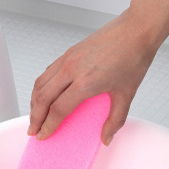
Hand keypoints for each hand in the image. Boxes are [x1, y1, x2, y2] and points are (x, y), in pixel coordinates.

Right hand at [27, 8, 159, 144]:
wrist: (136, 30)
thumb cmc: (133, 58)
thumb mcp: (126, 95)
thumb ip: (115, 120)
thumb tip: (106, 138)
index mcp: (85, 83)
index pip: (58, 110)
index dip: (48, 125)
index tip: (43, 135)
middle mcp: (71, 70)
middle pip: (42, 98)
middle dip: (35, 117)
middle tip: (33, 130)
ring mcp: (67, 59)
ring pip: (40, 83)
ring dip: (34, 102)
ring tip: (35, 115)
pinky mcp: (68, 52)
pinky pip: (47, 72)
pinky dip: (40, 87)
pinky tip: (43, 94)